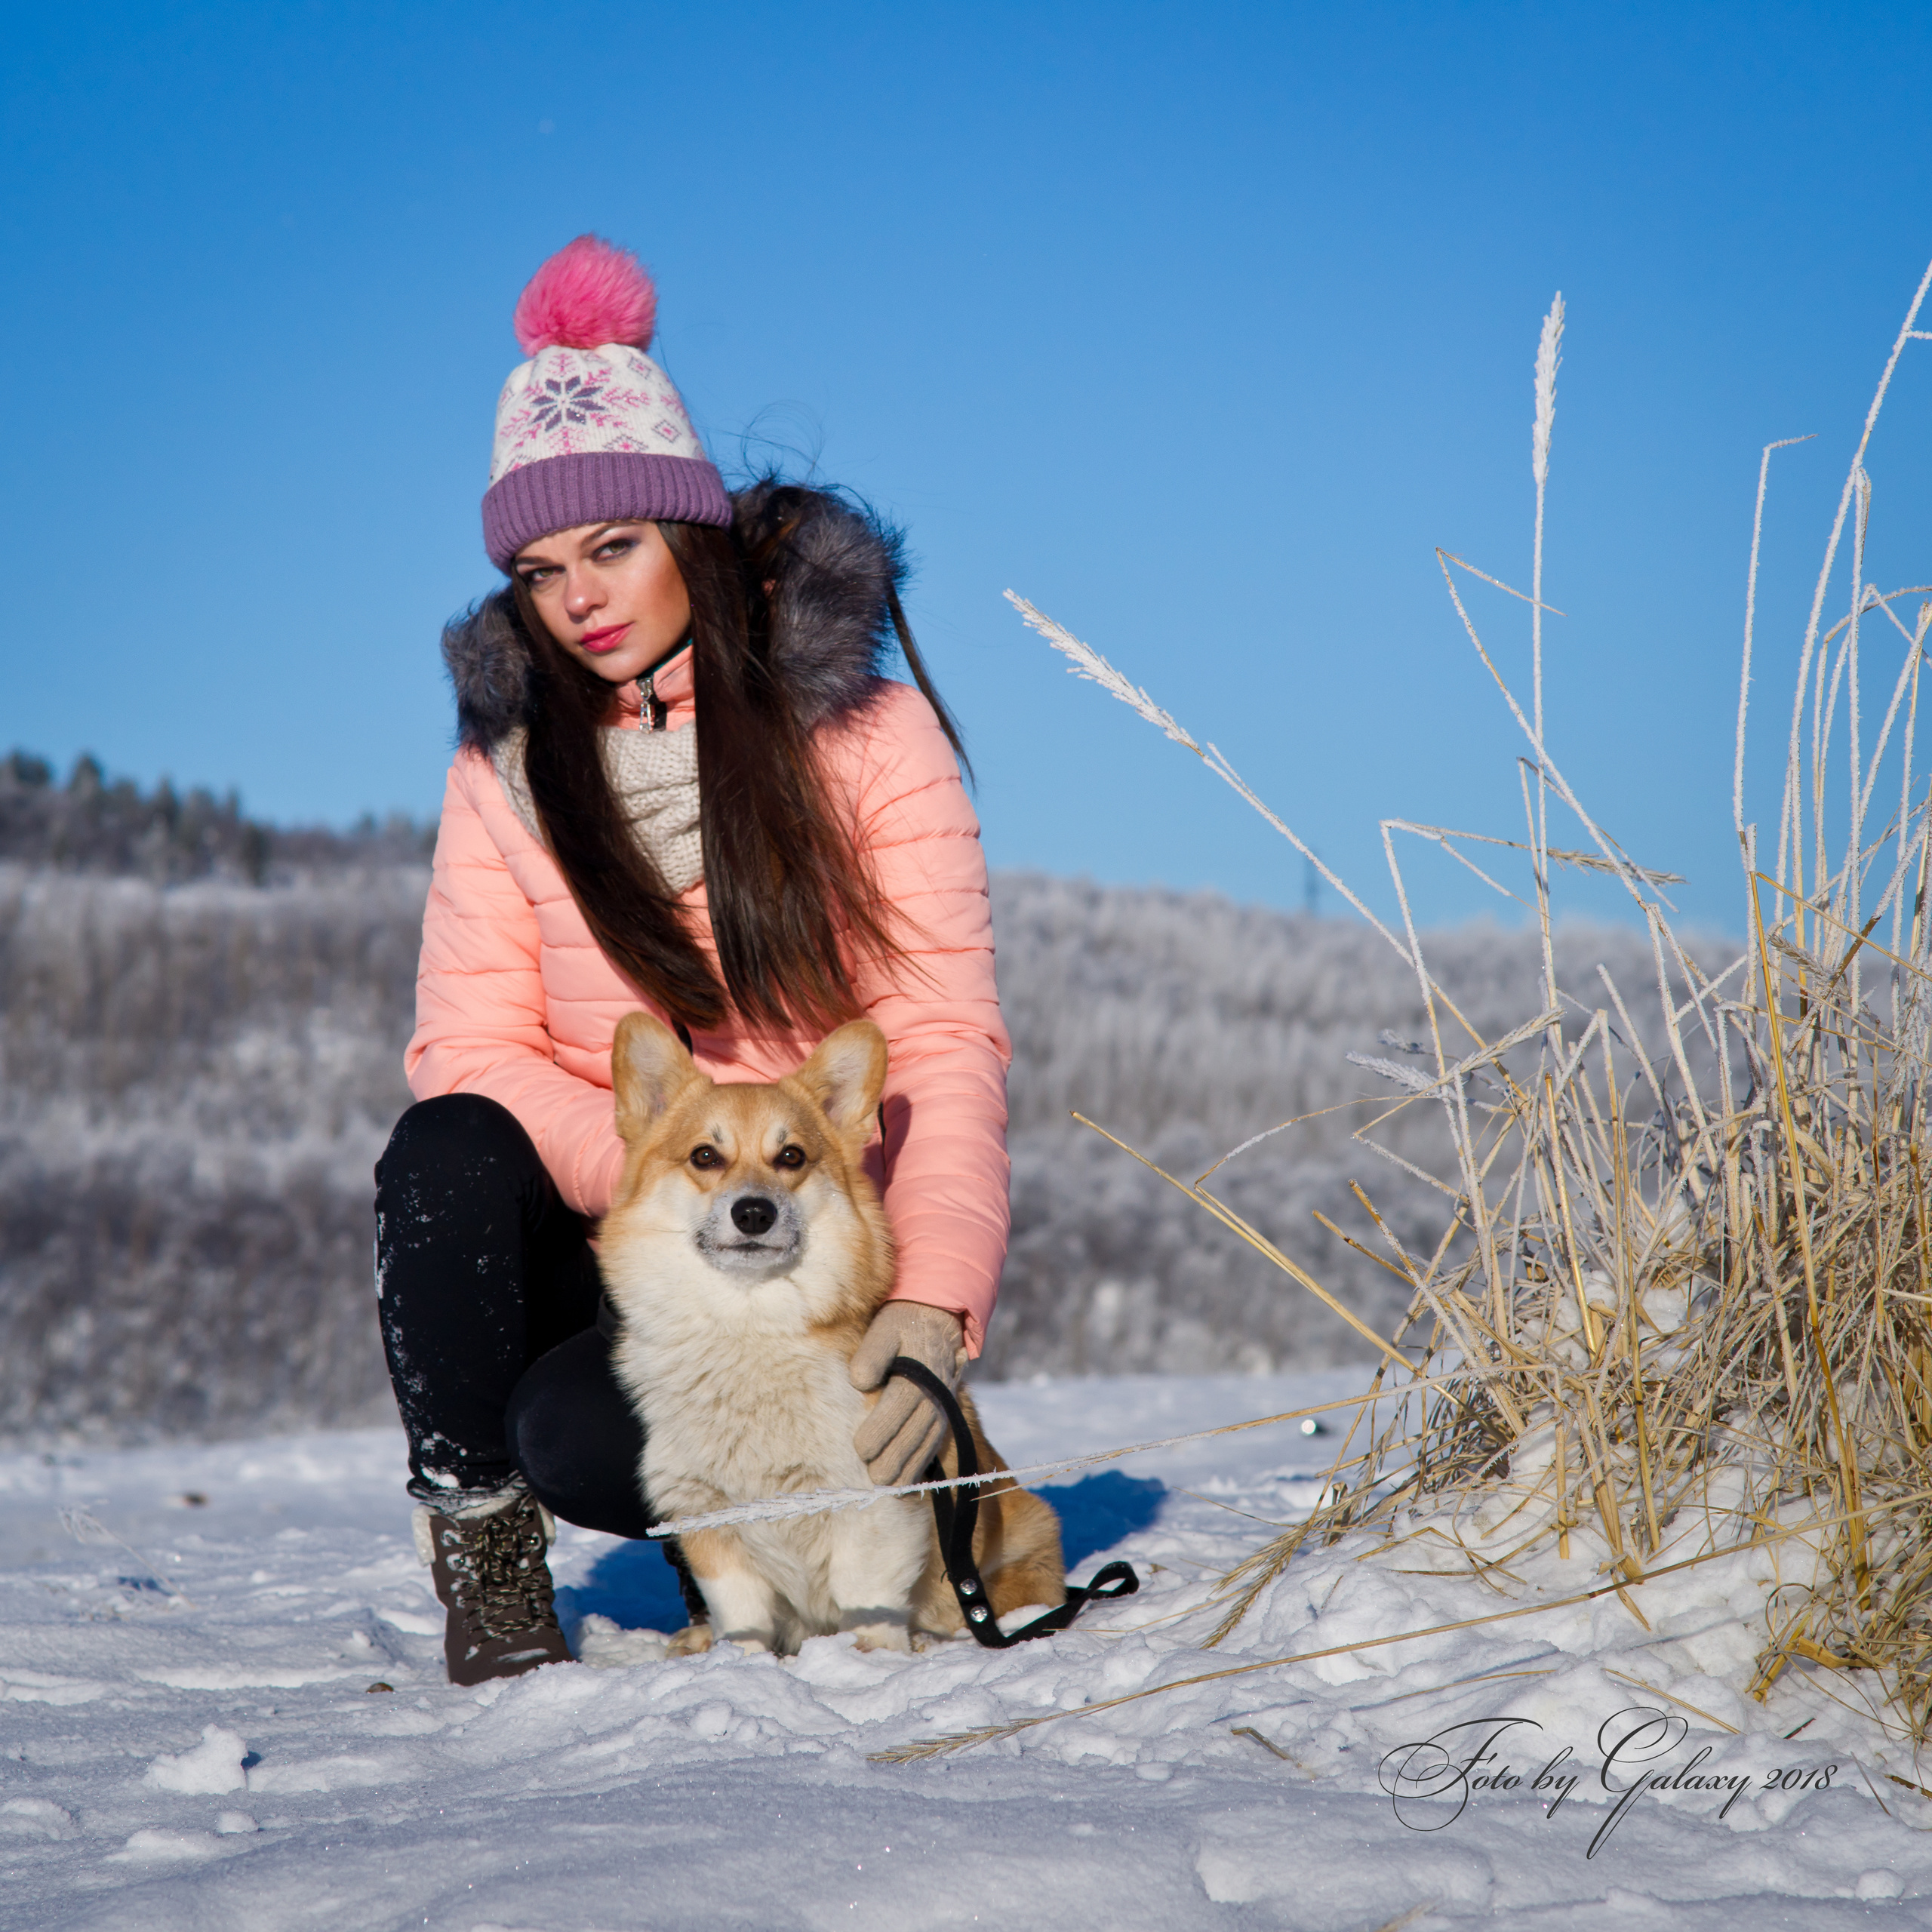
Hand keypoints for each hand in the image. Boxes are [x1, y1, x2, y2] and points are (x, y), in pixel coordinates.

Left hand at [849, 1301, 966, 1487]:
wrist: (935, 1320)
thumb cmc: (900, 1326)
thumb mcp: (883, 1329)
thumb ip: (872, 1354)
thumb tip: (860, 1382)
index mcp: (919, 1372)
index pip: (899, 1406)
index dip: (881, 1430)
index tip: (861, 1448)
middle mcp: (935, 1394)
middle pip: (915, 1432)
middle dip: (894, 1458)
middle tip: (874, 1478)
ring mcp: (942, 1407)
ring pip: (927, 1444)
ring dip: (909, 1469)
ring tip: (888, 1488)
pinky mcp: (943, 1415)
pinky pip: (935, 1445)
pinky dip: (922, 1467)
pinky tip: (906, 1486)